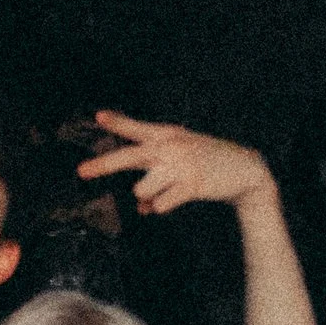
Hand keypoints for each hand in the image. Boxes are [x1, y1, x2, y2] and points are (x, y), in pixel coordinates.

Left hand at [76, 111, 272, 213]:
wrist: (245, 169)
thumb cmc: (207, 162)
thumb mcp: (181, 157)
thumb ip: (155, 177)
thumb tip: (140, 208)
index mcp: (168, 135)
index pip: (137, 128)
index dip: (117, 122)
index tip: (98, 116)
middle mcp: (171, 147)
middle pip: (129, 157)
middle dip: (103, 166)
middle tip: (80, 172)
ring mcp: (181, 165)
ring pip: (142, 190)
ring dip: (148, 197)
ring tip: (168, 190)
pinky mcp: (191, 184)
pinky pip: (160, 205)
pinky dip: (161, 208)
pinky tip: (175, 200)